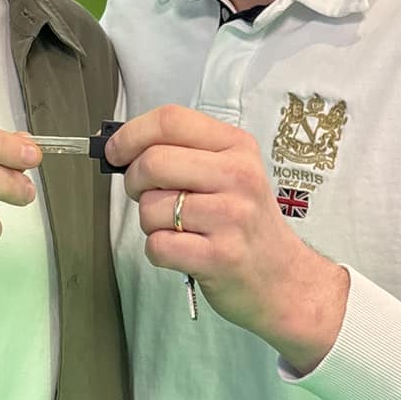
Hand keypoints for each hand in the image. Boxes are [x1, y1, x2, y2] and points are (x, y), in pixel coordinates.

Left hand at [106, 105, 348, 370]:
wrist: (284, 279)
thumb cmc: (244, 222)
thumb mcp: (229, 173)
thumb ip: (184, 154)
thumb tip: (120, 147)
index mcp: (237, 147)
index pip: (171, 120)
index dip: (131, 134)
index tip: (116, 152)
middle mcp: (238, 176)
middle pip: (152, 162)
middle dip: (134, 182)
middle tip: (147, 197)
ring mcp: (231, 217)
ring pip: (150, 207)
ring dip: (150, 223)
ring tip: (178, 230)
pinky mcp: (220, 257)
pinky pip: (157, 245)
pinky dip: (158, 251)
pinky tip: (183, 252)